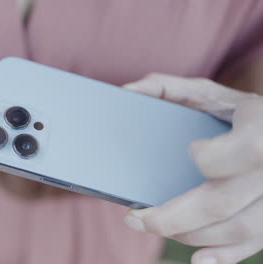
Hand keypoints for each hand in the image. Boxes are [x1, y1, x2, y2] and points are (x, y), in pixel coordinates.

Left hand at [122, 73, 262, 263]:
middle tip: (135, 219)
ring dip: (191, 235)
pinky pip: (255, 243)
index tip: (190, 151)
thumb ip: (170, 88)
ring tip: (157, 227)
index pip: (244, 150)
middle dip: (172, 216)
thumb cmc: (243, 114)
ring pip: (238, 228)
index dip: (211, 157)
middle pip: (223, 202)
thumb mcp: (211, 94)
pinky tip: (198, 259)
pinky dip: (225, 255)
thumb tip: (126, 93)